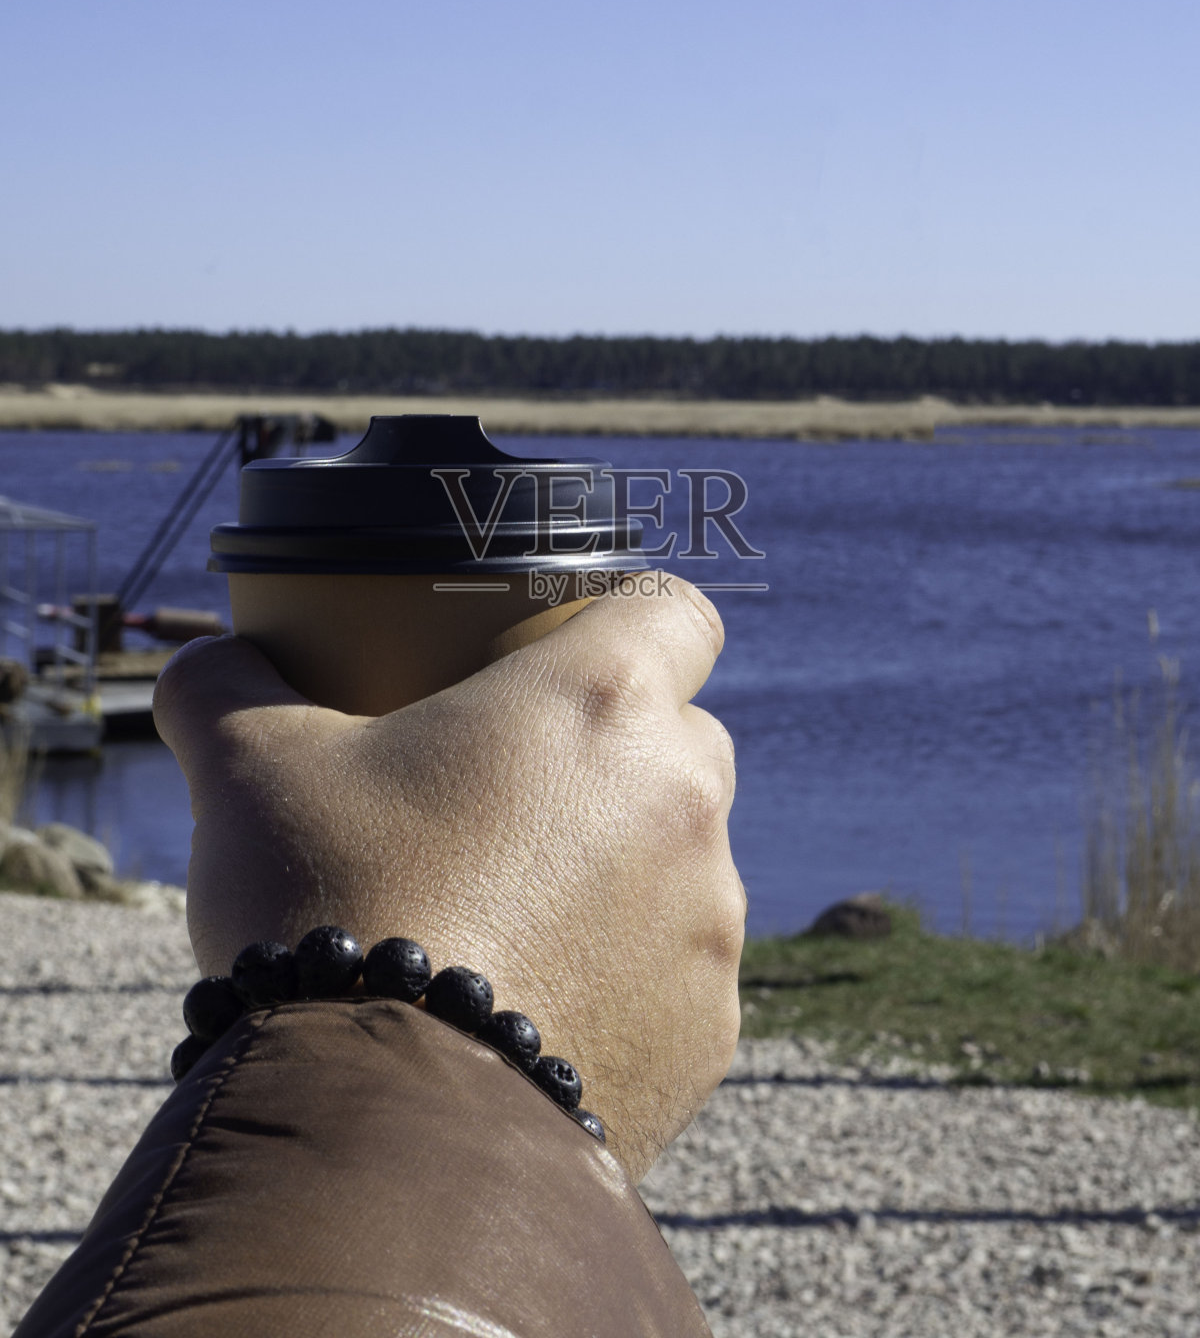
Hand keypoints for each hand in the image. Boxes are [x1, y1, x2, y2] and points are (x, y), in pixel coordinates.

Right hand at [153, 573, 743, 1179]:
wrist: (376, 1129)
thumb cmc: (327, 905)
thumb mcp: (248, 768)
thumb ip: (226, 686)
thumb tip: (200, 662)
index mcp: (601, 702)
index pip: (675, 613)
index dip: (627, 620)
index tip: (566, 656)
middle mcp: (684, 800)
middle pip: (681, 741)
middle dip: (613, 755)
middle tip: (510, 795)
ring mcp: (709, 923)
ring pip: (683, 862)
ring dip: (618, 872)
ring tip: (506, 920)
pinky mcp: (706, 1034)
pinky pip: (677, 978)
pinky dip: (624, 981)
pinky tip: (533, 1011)